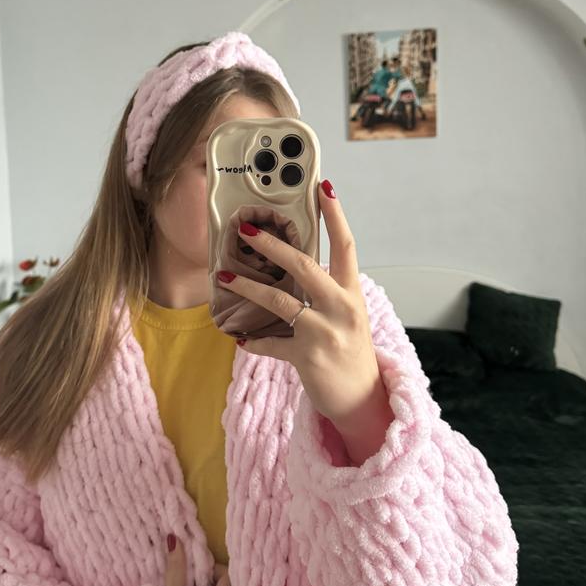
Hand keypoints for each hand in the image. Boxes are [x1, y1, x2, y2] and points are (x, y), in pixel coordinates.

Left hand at [214, 179, 385, 432]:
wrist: (362, 397)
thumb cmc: (350, 352)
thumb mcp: (346, 316)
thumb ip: (326, 292)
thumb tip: (294, 265)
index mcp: (351, 293)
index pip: (346, 245)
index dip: (335, 215)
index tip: (322, 187)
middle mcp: (342, 308)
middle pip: (305, 265)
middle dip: (273, 245)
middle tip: (246, 230)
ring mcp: (325, 333)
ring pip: (280, 301)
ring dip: (248, 287)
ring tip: (224, 277)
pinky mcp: (307, 356)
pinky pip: (270, 344)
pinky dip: (253, 342)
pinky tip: (239, 337)